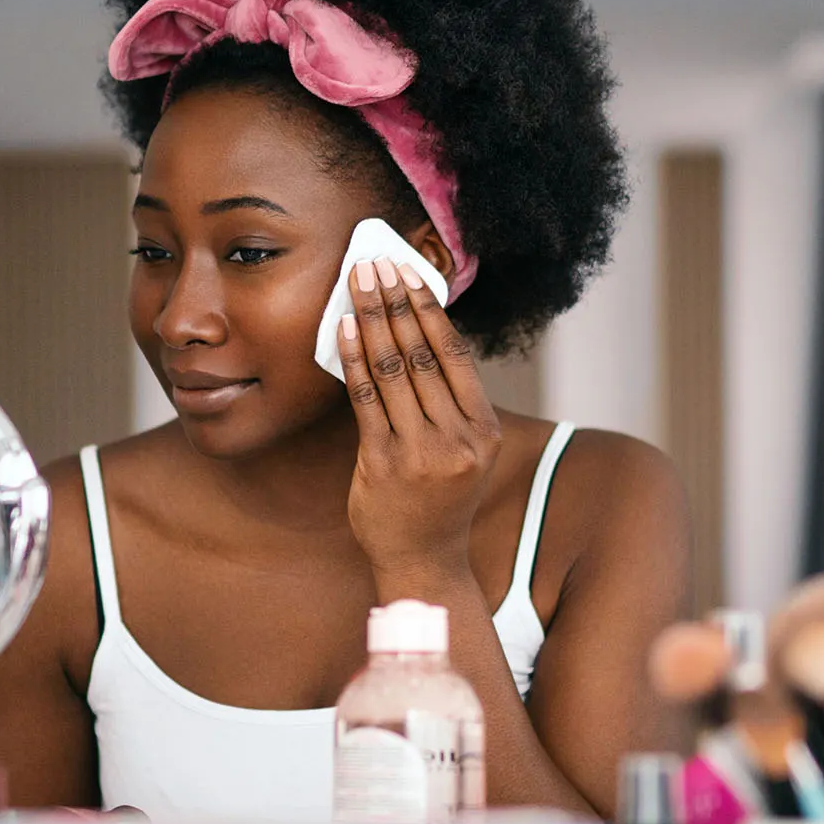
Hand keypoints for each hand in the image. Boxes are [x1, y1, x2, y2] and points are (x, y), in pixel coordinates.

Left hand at [338, 258, 501, 576]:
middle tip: (373, 264)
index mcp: (483, 429)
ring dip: (370, 322)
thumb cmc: (437, 498)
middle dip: (394, 303)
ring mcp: (421, 453)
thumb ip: (445, 401)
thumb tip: (410, 332)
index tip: (408, 272)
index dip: (428, 309)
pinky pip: (365, 401)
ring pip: (392, 371)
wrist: (422, 560)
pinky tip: (340, 331)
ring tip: (354, 286)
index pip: (454, 354)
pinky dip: (352, 361)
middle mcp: (458, 438)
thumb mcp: (460, 450)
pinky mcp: (384, 464)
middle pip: (422, 354)